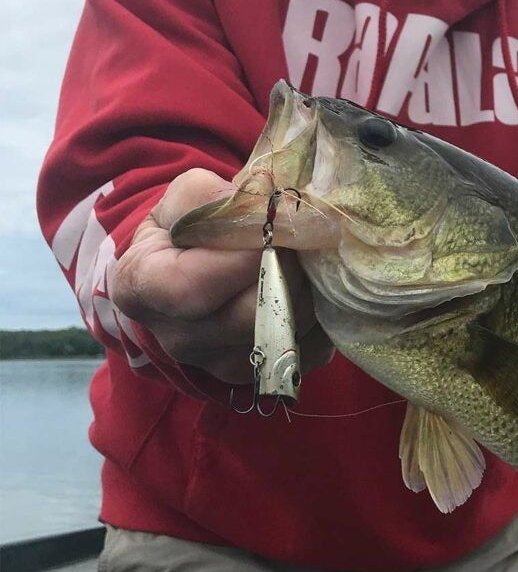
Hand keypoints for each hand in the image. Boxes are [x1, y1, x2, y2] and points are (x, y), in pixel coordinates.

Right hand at [111, 168, 334, 383]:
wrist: (187, 266)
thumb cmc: (186, 226)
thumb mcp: (185, 197)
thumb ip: (215, 199)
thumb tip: (263, 211)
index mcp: (143, 288)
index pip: (193, 288)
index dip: (245, 258)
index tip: (279, 227)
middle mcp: (176, 338)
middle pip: (248, 318)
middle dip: (289, 273)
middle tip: (308, 240)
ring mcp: (217, 364)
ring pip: (283, 337)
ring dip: (311, 295)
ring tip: (313, 260)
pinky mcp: (257, 373)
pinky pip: (305, 353)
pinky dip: (321, 322)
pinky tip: (315, 290)